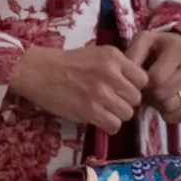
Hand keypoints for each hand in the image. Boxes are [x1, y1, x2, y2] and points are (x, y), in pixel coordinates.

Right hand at [9, 45, 148, 132]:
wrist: (38, 71)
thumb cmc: (68, 63)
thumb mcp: (98, 54)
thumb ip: (119, 66)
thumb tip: (138, 83)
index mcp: (114, 57)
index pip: (143, 79)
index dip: (136, 87)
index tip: (125, 90)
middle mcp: (111, 74)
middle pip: (136, 98)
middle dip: (127, 102)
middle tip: (113, 102)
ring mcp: (100, 93)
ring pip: (127, 113)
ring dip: (118, 115)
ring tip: (105, 111)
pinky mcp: (89, 110)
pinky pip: (114, 125)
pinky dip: (109, 126)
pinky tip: (101, 120)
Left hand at [126, 30, 180, 123]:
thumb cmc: (160, 46)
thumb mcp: (145, 41)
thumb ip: (133, 55)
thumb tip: (125, 76)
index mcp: (179, 51)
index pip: (156, 78)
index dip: (143, 83)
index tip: (140, 80)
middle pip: (162, 93)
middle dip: (149, 94)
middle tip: (146, 88)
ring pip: (170, 105)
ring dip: (157, 104)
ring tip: (154, 94)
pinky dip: (169, 115)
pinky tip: (163, 105)